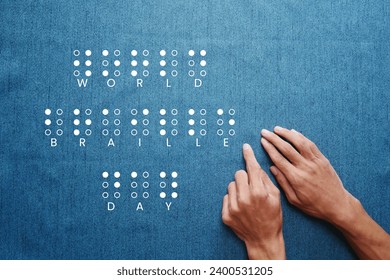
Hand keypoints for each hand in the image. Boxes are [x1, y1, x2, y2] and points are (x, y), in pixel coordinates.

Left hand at [222, 143, 284, 259]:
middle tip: (251, 187)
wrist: (263, 239)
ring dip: (238, 189)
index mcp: (259, 193)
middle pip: (239, 174)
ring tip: (247, 199)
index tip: (245, 146)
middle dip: (245, 177)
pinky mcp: (226, 215)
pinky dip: (233, 199)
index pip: (252, 168)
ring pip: (231, 185)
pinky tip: (241, 208)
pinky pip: (226, 198)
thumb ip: (266, 180)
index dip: (249, 155)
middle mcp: (244, 199)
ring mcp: (234, 207)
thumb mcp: (276, 197)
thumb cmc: (272, 217)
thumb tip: (257, 166)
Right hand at [260, 126, 357, 225]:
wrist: (337, 205)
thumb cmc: (314, 205)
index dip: (269, 148)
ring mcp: (315, 162)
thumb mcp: (294, 200)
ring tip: (277, 129)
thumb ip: (282, 183)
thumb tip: (272, 168)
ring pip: (299, 143)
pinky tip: (293, 132)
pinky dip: (301, 136)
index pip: (279, 159)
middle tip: (265, 132)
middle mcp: (305, 167)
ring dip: (287, 134)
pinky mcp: (323, 159)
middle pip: (287, 148)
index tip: (262, 141)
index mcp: (296, 178)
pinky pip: (311, 144)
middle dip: (274, 138)